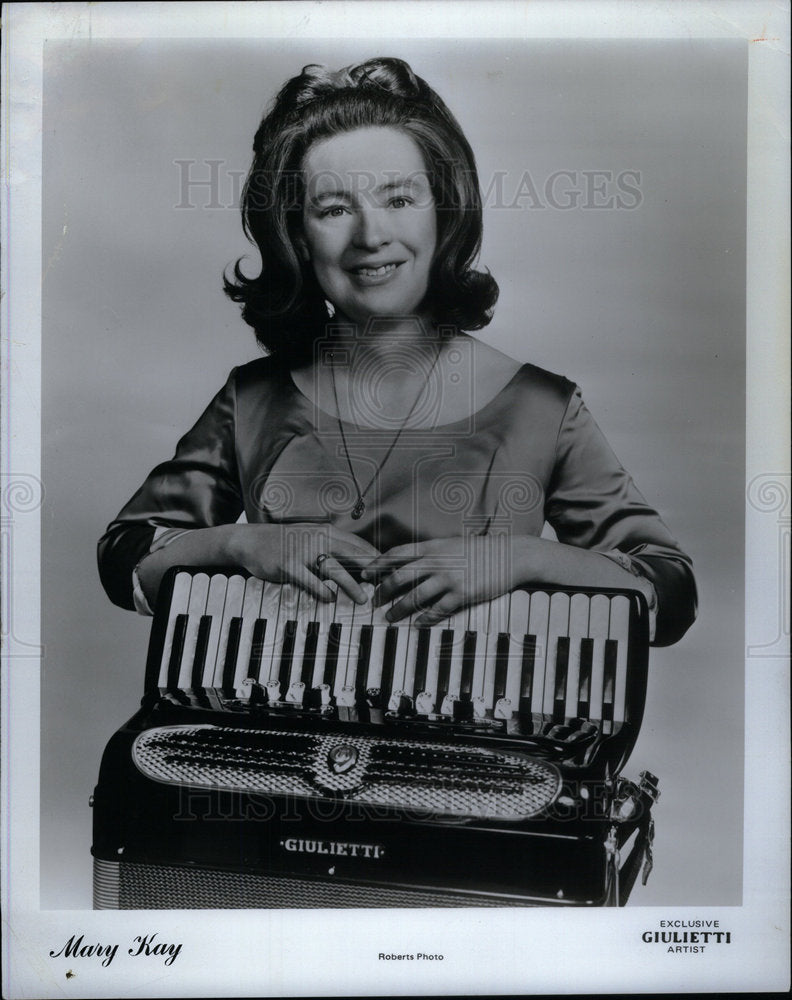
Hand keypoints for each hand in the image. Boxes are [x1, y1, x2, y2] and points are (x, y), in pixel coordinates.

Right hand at [228, 523, 379, 603]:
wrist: (252, 540)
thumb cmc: (288, 543)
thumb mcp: (314, 540)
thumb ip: (336, 551)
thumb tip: (362, 568)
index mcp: (329, 533)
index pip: (360, 546)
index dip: (377, 561)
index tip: (392, 574)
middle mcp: (319, 539)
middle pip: (353, 555)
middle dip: (371, 572)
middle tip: (386, 587)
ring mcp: (303, 552)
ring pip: (334, 569)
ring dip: (350, 585)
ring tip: (363, 599)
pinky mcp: (288, 565)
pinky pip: (309, 580)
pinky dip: (321, 590)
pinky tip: (330, 598)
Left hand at [361, 535, 532, 623]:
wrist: (510, 555)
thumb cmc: (480, 550)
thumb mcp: (451, 545)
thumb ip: (430, 553)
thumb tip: (409, 562)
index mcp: (432, 547)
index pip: (396, 554)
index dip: (377, 564)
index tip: (365, 574)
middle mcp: (437, 561)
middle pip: (399, 577)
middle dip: (382, 591)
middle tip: (374, 602)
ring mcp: (449, 578)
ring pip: (414, 596)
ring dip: (399, 609)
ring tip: (390, 617)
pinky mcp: (462, 594)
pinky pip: (437, 610)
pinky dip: (425, 618)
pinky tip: (418, 624)